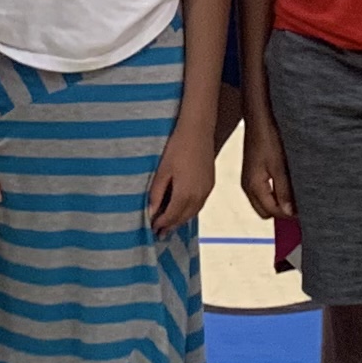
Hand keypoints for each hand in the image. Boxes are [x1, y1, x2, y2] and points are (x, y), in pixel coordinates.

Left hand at [145, 121, 215, 236]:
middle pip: (183, 218)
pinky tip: (181, 209)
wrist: (198, 130)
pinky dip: (189, 211)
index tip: (151, 229)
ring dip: (180, 220)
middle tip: (159, 233)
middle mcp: (198, 196)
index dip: (161, 224)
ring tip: (169, 224)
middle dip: (171, 226)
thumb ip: (157, 194)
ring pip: (192, 213)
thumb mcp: (162, 171)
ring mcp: (207, 190)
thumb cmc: (177, 147)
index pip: (171, 217)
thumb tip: (151, 213)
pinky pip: (199, 204)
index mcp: (185, 194)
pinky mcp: (210, 184)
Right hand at [239, 122, 292, 223]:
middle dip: (282, 210)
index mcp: (253, 186)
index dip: (289, 214)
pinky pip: (265, 190)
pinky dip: (276, 192)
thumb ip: (284, 191)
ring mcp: (250, 179)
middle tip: (301, 203)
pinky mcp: (253, 171)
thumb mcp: (280, 166)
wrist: (259, 116)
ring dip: (279, 200)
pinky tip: (287, 182)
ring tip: (296, 192)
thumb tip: (289, 212)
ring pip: (265, 201)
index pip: (271, 212)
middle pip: (266, 211)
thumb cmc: (267, 136)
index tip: (305, 209)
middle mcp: (248, 186)